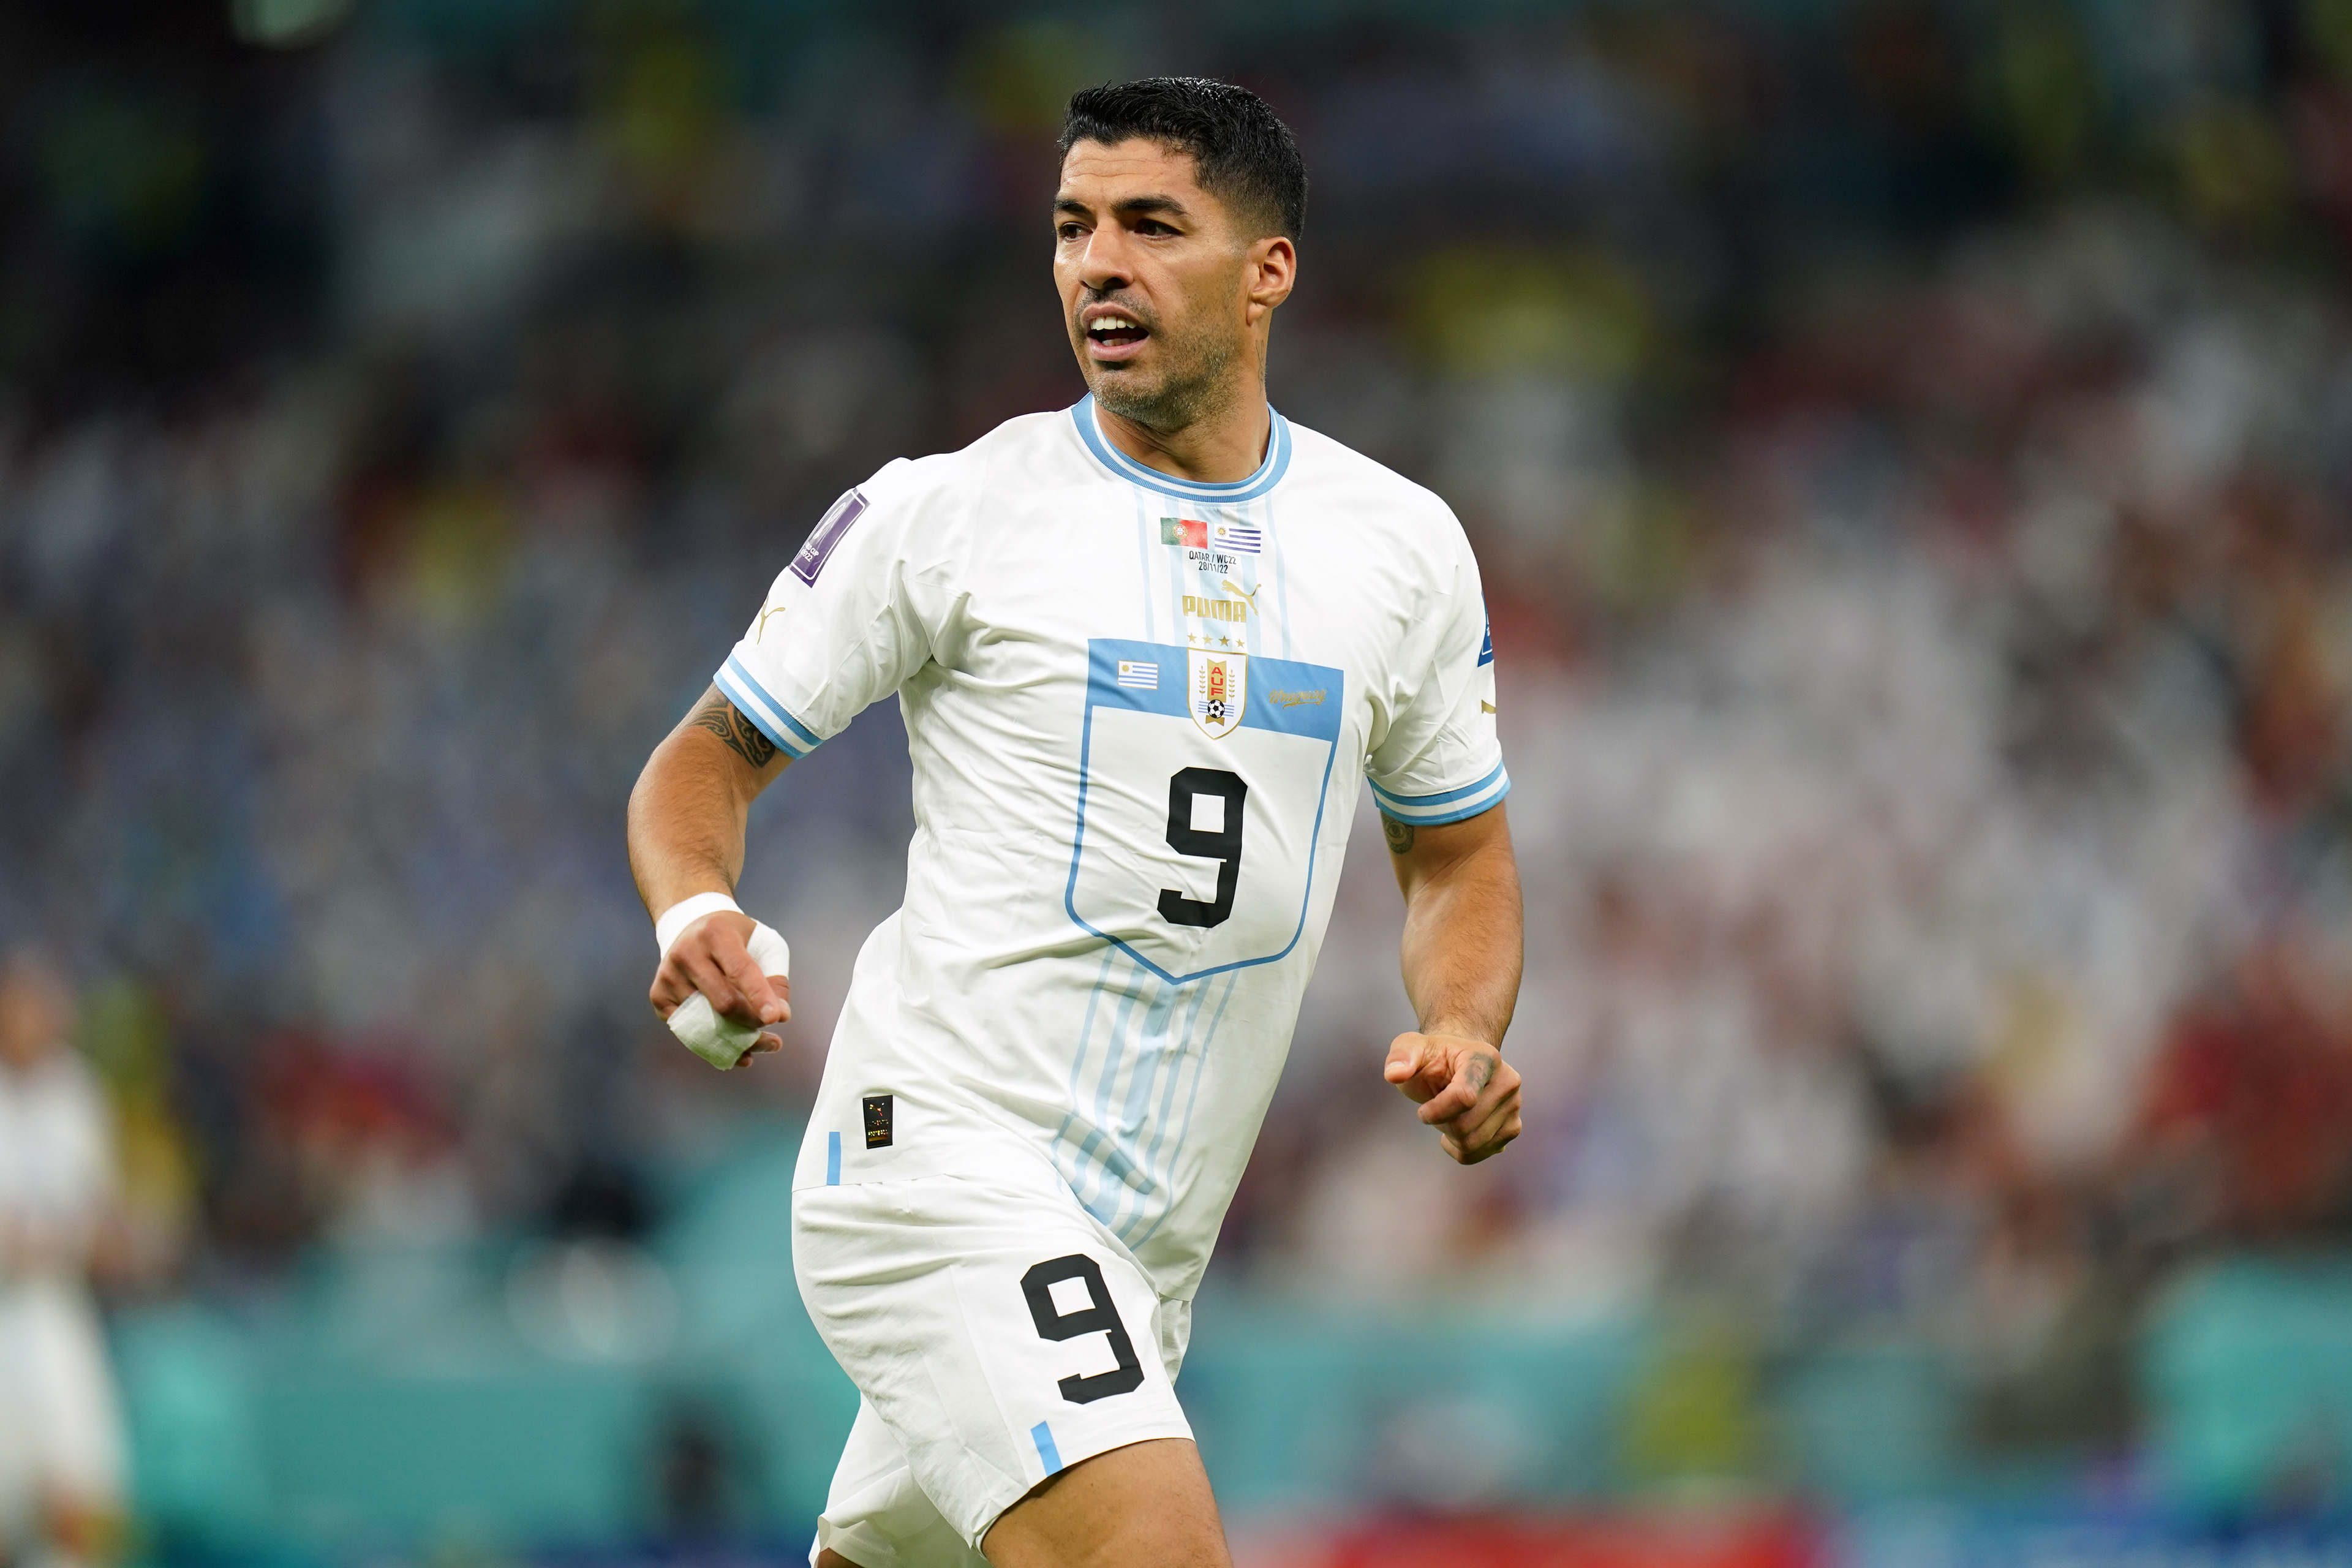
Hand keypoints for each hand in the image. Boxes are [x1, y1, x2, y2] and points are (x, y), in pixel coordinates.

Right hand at [649, 911, 790, 1057]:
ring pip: (706, 1023)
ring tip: (758, 1041)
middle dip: (752, 1023)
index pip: (740, 970)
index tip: (774, 1019)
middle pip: (723, 1002)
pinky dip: (713, 1044)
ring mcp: (668, 975)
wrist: (690, 927)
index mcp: (716, 933)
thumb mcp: (764, 944)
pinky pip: (688, 1031)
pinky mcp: (658, 995)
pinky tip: (732, 1046)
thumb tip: (780, 1016)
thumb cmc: (737, 939)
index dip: (759, 996)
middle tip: (772, 1035)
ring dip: (735, 1039)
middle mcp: (687, 953)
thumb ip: (776, 978)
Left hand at [1384, 1032, 1519, 1163]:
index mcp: (1485, 1058)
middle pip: (1466, 1126)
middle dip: (1441, 1124)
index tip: (1421, 1111)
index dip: (1437, 1111)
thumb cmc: (1432, 1058)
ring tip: (1448, 1116)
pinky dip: (1462, 1149)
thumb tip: (1394, 1074)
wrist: (1458, 1064)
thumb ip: (1400, 1057)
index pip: (1465, 1098)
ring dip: (1450, 1136)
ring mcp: (1514, 1105)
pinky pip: (1483, 1154)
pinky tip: (1457, 1131)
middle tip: (1435, 1109)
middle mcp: (1507, 1081)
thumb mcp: (1410, 1048)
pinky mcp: (1513, 1127)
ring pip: (1473, 1144)